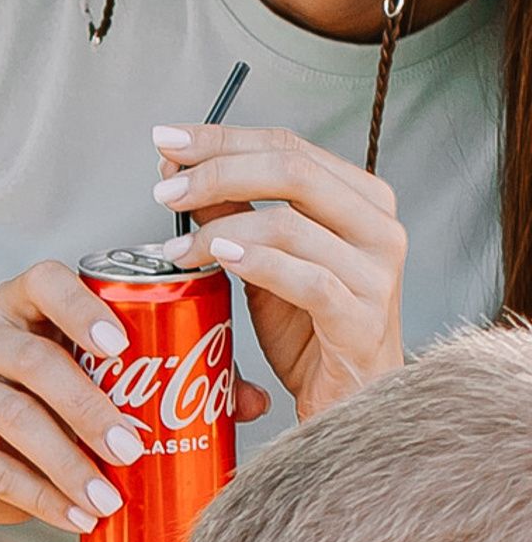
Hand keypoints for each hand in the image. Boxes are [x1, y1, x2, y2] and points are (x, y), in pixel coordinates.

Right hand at [0, 251, 278, 541]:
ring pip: (10, 416)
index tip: (124, 346)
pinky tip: (76, 518)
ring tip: (108, 498)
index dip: (84, 309)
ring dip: (66, 462)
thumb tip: (254, 400)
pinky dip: (39, 497)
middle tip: (134, 447)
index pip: (45, 281)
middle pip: (31, 360)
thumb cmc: (58, 404)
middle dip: (87, 407)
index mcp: (25, 301)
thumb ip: (175, 378)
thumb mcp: (105, 381)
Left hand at [147, 120, 404, 419]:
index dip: (223, 139)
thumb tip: (180, 171)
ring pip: (292, 223)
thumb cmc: (312, 334)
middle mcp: (378, 226)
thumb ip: (231, 216)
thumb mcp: (263, 266)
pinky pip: (307, 279)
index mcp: (360, 200)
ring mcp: (376, 271)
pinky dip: (256, 264)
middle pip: (292, 170)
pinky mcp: (361, 317)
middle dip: (217, 172)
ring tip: (177, 248)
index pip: (289, 145)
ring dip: (221, 229)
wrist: (350, 403)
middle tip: (165, 190)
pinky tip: (217, 259)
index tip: (168, 142)